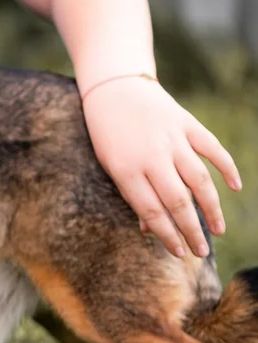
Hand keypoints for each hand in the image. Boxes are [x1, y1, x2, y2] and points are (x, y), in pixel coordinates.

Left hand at [83, 76, 241, 257]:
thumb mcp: (111, 166)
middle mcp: (151, 157)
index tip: (179, 253)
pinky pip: (213, 149)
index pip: (152, 211)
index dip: (167, 235)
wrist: (114, 89)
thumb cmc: (108, 134)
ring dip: (211, 208)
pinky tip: (234, 187)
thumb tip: (148, 228)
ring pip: (199, 180)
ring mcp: (172, 140)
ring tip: (217, 230)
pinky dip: (226, 168)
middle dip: (191, 230)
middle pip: (177, 201)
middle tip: (200, 252)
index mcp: (126, 171)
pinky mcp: (188, 124)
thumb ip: (132, 194)